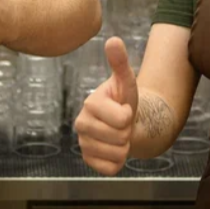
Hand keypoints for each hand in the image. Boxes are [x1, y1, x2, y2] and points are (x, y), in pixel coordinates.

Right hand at [74, 37, 138, 176]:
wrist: (124, 124)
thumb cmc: (124, 101)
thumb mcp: (127, 81)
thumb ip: (120, 62)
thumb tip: (113, 39)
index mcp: (90, 103)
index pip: (121, 119)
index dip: (129, 115)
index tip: (124, 109)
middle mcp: (81, 124)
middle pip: (119, 137)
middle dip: (127, 131)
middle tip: (122, 124)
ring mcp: (83, 144)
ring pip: (117, 154)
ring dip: (125, 146)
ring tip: (119, 135)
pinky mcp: (88, 160)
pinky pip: (111, 169)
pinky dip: (119, 161)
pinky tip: (114, 149)